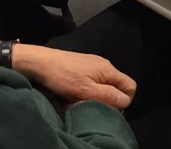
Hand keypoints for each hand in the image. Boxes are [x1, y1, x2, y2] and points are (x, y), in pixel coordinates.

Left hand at [11, 44, 135, 109]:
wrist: (40, 63)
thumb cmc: (62, 76)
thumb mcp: (86, 91)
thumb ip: (108, 95)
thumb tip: (126, 101)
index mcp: (108, 70)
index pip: (130, 86)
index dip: (124, 101)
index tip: (108, 108)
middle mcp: (103, 65)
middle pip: (116, 87)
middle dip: (107, 100)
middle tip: (91, 106)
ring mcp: (92, 65)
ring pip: (103, 86)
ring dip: (94, 97)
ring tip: (79, 101)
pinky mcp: (82, 67)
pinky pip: (92, 82)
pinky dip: (86, 91)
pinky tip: (73, 94)